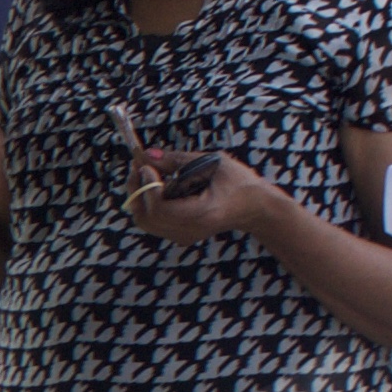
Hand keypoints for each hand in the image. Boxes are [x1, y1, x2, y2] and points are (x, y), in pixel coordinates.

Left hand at [123, 148, 257, 242]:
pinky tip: (158, 185)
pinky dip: (149, 202)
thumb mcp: (212, 163)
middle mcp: (190, 230)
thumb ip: (177, 160)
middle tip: (139, 166)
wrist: (254, 208)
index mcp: (202, 214)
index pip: (160, 209)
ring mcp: (184, 236)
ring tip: (148, 172)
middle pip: (146, 218)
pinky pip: (154, 222)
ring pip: (146, 221)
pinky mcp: (180, 236)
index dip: (147, 187)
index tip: (146, 166)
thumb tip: (146, 155)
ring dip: (140, 195)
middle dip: (137, 190)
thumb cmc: (239, 182)